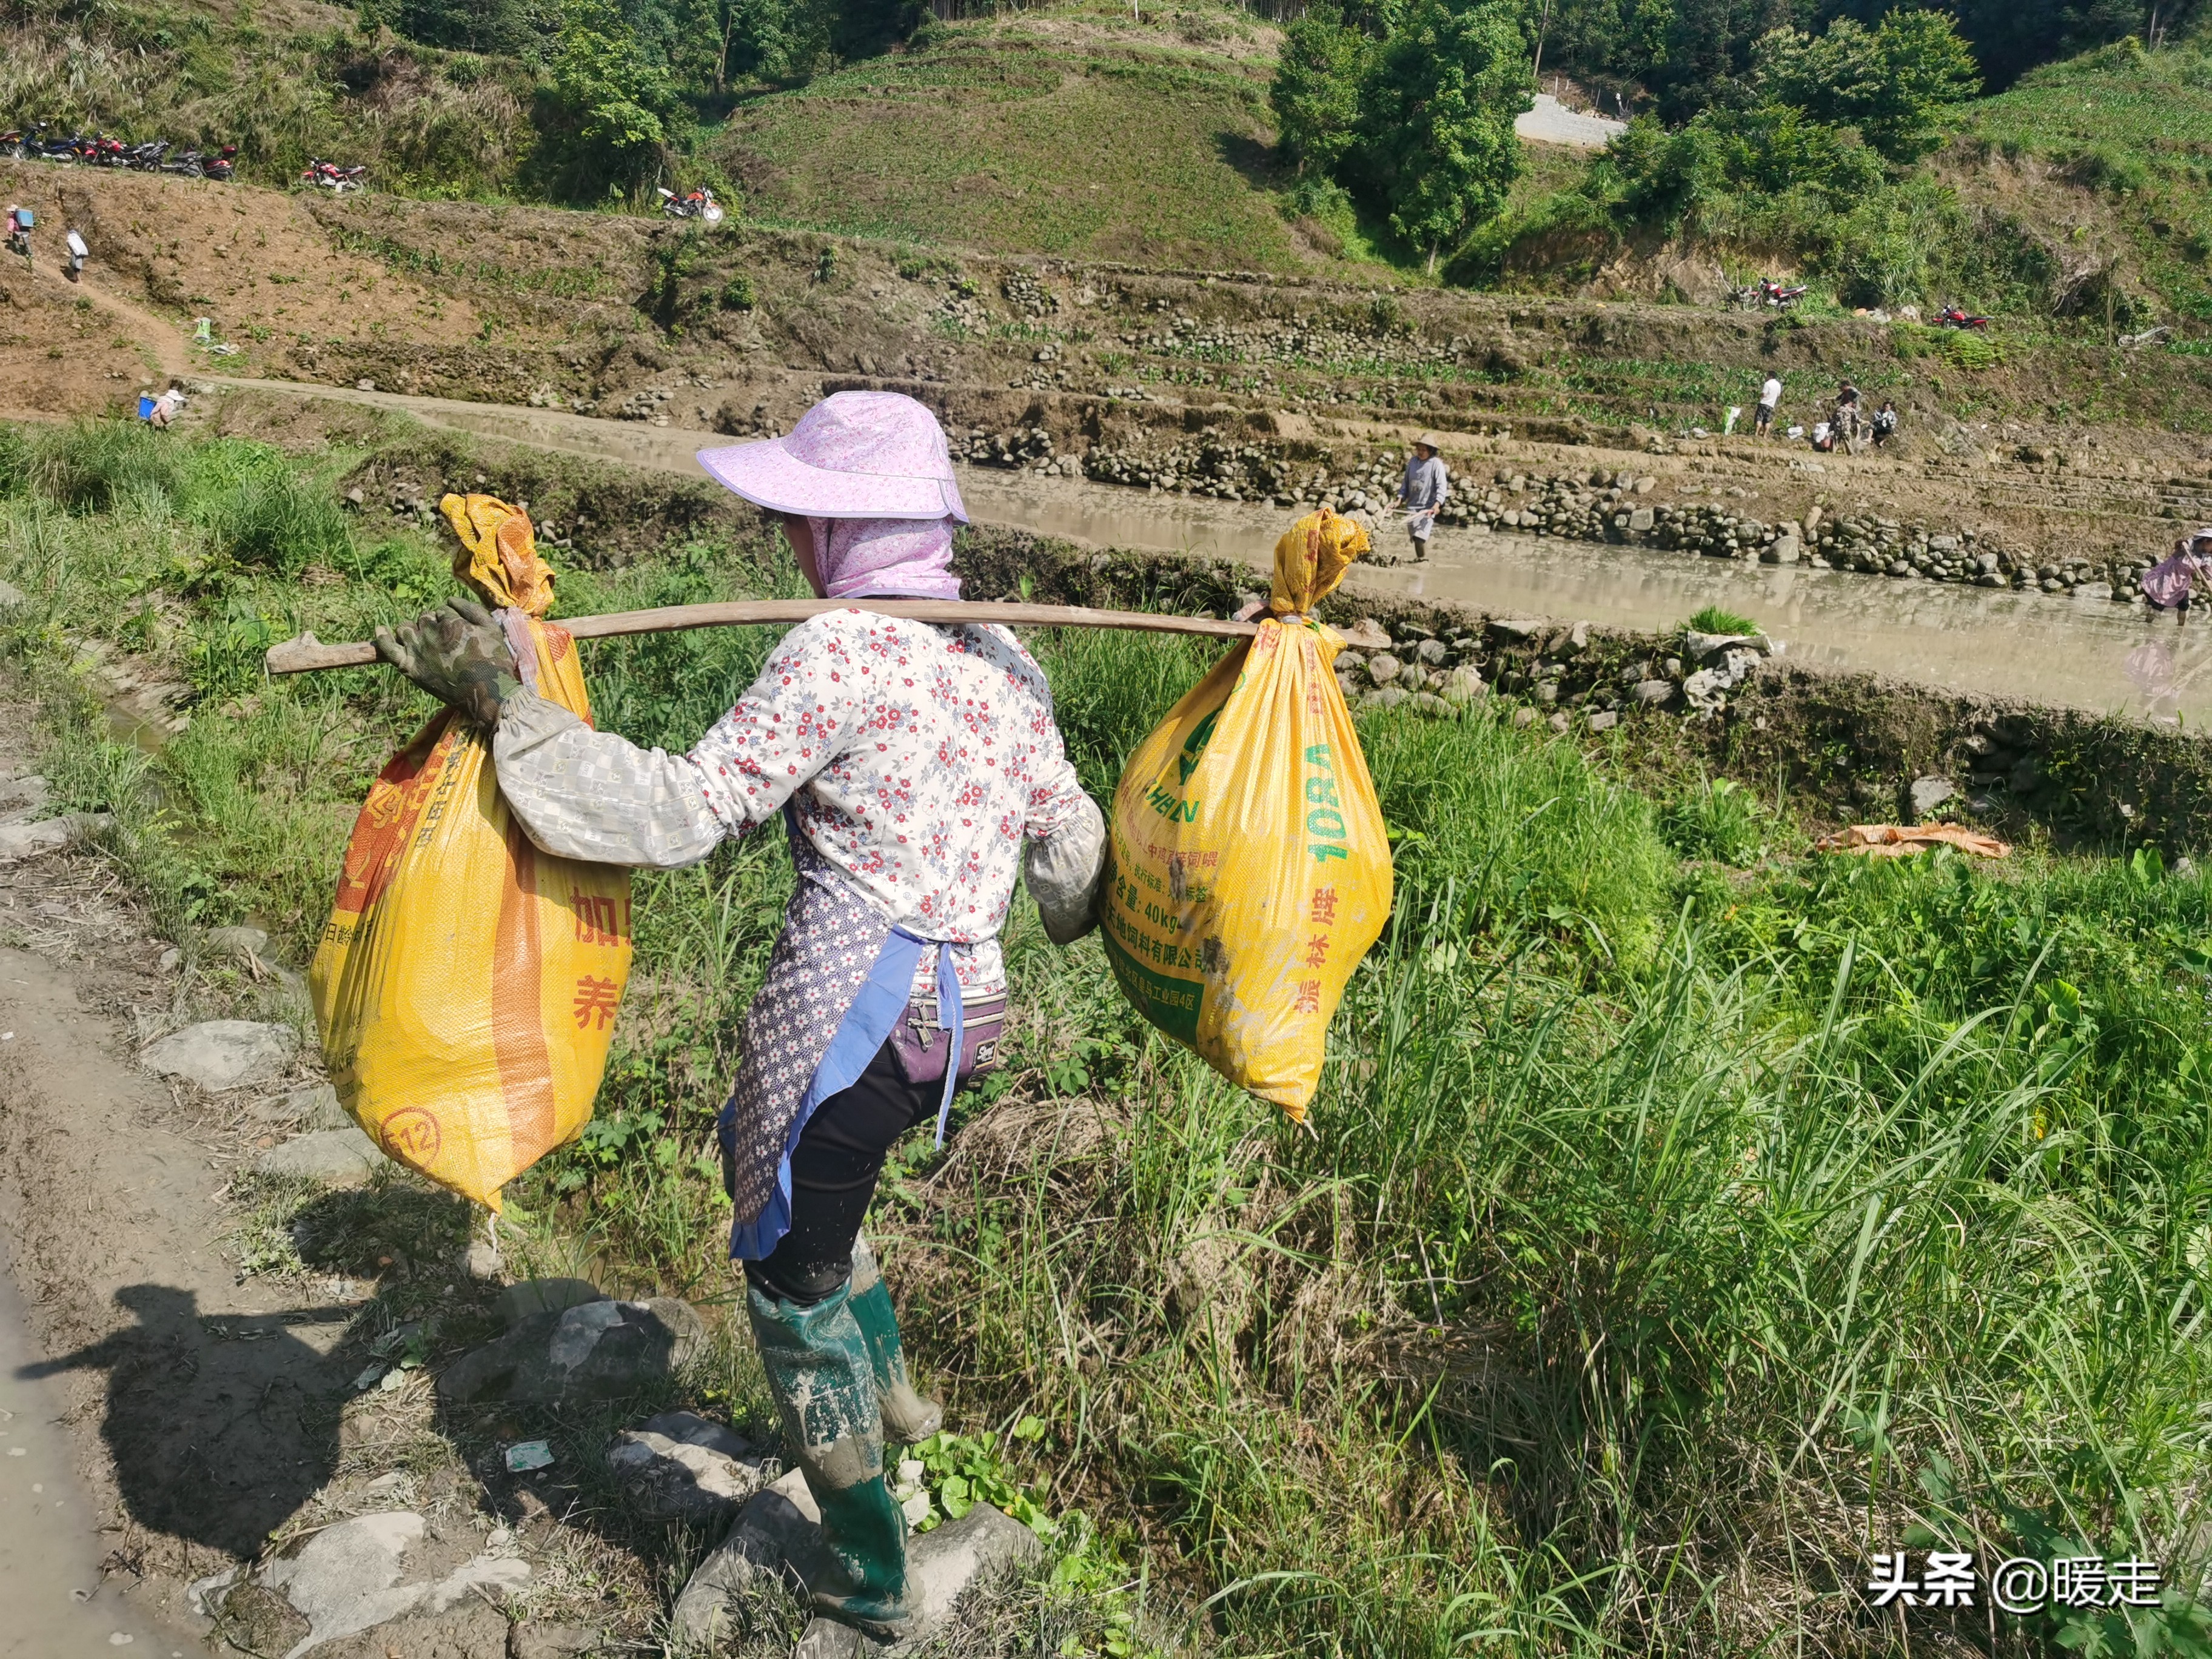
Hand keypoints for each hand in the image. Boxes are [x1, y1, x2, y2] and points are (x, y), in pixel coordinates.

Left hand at [374, 597, 522, 727]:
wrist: (487, 695)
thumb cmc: (494, 661)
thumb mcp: (492, 629)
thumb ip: (471, 608)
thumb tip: (448, 600)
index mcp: (451, 622)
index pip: (442, 611)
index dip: (450, 620)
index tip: (458, 634)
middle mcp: (431, 633)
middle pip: (424, 618)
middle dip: (433, 625)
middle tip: (446, 642)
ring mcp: (418, 650)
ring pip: (405, 628)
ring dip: (413, 630)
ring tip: (424, 642)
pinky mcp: (410, 668)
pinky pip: (388, 648)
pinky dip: (382, 637)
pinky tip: (380, 629)